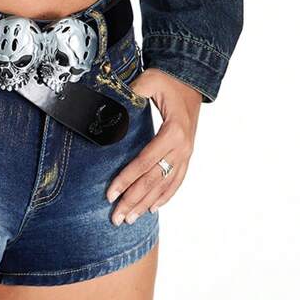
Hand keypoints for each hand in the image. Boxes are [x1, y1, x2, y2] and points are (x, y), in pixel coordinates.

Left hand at [105, 67, 201, 225]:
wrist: (191, 81)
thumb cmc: (168, 81)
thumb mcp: (149, 80)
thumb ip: (131, 92)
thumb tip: (108, 104)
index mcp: (174, 132)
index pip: (145, 162)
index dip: (127, 179)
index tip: (110, 194)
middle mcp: (183, 148)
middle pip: (154, 180)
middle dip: (134, 200)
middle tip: (116, 218)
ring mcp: (186, 154)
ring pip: (165, 186)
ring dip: (147, 204)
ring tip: (129, 219)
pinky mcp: (186, 156)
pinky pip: (177, 182)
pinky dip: (165, 197)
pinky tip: (152, 208)